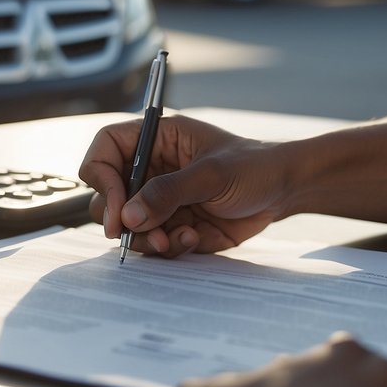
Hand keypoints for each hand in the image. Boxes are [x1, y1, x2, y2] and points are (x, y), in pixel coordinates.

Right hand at [78, 115, 288, 256]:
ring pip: (127, 223)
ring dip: (144, 238)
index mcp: (155, 140)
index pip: (106, 149)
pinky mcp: (172, 224)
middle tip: (134, 233)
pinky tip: (192, 238)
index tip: (117, 206)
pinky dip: (167, 246)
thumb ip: (169, 192)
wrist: (284, 192)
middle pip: (108, 192)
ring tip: (172, 241)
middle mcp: (151, 169)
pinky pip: (153, 241)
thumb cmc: (254, 167)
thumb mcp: (212, 174)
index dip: (101, 175)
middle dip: (119, 217)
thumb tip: (128, 215)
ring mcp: (159, 199)